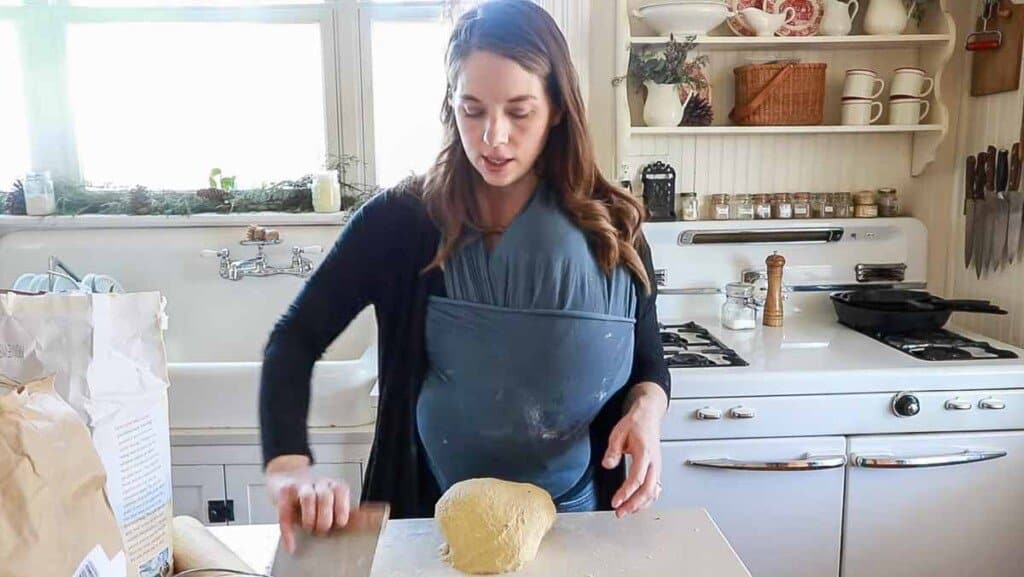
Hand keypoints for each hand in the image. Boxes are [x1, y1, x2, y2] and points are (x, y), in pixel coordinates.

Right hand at [266, 455, 352, 552]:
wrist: (284, 476)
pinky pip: (285, 512)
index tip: (340, 524)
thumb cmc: (311, 497)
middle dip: (325, 518)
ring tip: (309, 529)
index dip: (342, 510)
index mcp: (332, 485)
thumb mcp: (329, 503)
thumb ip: (341, 512)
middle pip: (325, 496)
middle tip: (322, 530)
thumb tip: (359, 524)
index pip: (342, 492)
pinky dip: (288, 531)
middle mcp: (318, 483)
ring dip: (310, 519)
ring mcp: (300, 486)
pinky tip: (291, 543)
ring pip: (308, 498)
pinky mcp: (283, 492)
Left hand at [602, 383, 666, 517]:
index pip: (637, 479)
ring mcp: (657, 467)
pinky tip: (639, 504)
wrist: (649, 416)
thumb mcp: (618, 433)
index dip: (626, 493)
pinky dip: (648, 499)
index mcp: (644, 453)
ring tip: (627, 511)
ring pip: (654, 492)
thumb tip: (608, 465)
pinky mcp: (656, 469)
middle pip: (648, 490)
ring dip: (641, 505)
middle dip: (634, 505)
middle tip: (620, 513)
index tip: (615, 502)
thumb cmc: (636, 423)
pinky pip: (656, 488)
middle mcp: (654, 462)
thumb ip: (613, 450)